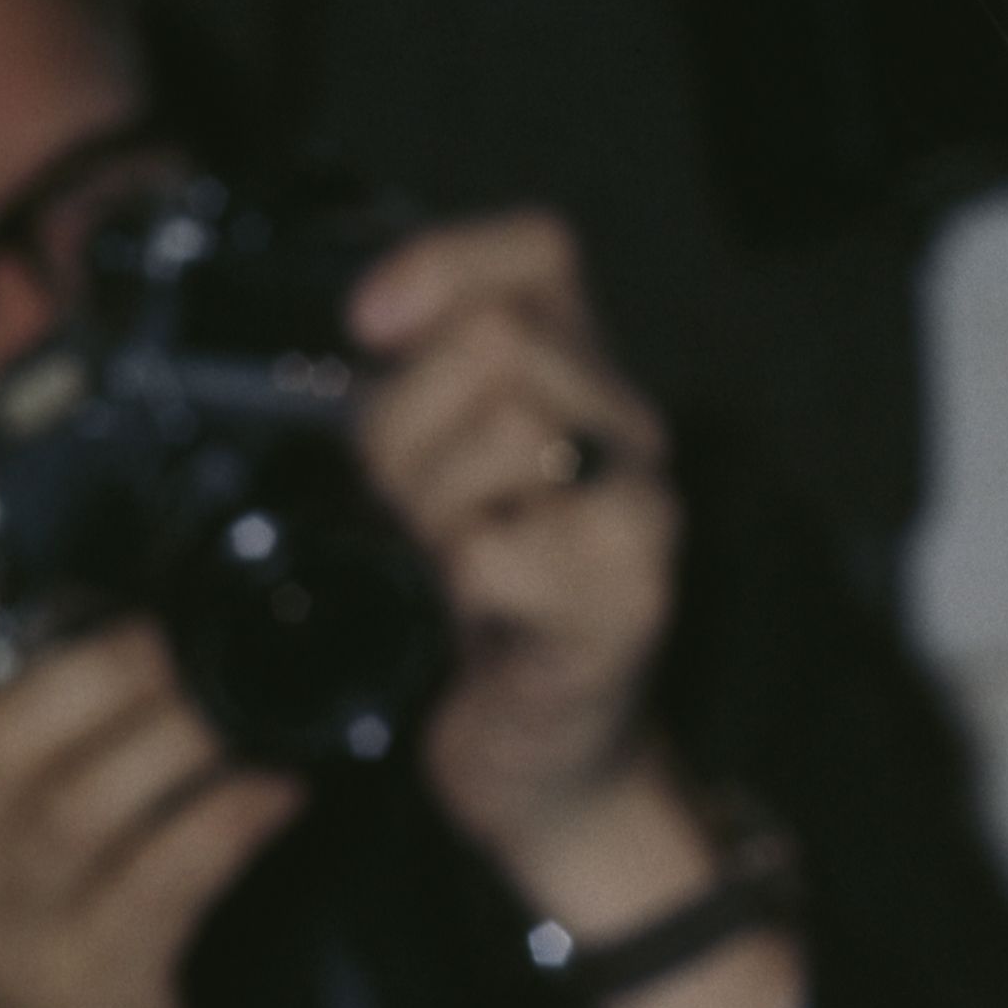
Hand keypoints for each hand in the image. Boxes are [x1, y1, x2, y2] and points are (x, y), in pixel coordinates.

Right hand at [0, 615, 299, 1007]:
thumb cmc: (53, 956)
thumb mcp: (7, 847)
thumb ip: (38, 738)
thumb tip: (126, 601)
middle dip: (96, 666)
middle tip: (183, 625)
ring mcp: (14, 938)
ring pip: (76, 807)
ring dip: (176, 735)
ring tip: (253, 697)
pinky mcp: (94, 992)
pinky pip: (161, 883)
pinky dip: (229, 821)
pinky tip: (284, 789)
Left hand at [347, 212, 679, 899]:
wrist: (544, 757)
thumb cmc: (479, 614)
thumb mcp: (438, 477)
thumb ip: (420, 390)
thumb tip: (365, 320)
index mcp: (579, 382)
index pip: (539, 251)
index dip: (445, 265)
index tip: (368, 326)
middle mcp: (629, 430)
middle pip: (498, 342)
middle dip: (407, 423)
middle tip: (398, 505)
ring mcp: (643, 511)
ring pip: (509, 431)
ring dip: (431, 504)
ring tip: (436, 558)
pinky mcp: (629, 598)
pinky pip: (499, 548)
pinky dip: (457, 580)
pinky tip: (468, 610)